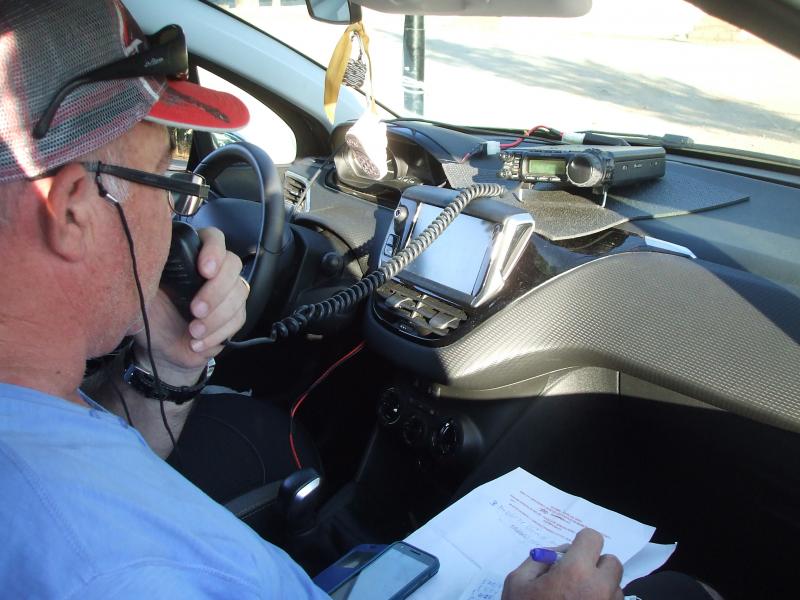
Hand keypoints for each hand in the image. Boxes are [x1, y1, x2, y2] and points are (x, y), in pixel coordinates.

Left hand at [132, 227, 247, 384]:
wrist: (159, 348)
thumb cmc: (149, 315)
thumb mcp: (143, 289)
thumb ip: (151, 270)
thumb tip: (153, 253)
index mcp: (190, 256)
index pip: (213, 238)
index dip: (214, 250)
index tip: (204, 270)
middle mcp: (214, 270)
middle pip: (233, 265)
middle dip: (216, 290)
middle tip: (196, 310)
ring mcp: (227, 291)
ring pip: (239, 293)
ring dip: (217, 316)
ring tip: (194, 332)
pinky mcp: (235, 314)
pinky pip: (239, 318)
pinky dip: (219, 333)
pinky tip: (198, 342)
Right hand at [501, 529, 623, 599]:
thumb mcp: (517, 582)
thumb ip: (539, 560)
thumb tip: (559, 554)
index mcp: (575, 571)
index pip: (593, 538)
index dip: (581, 543)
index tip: (572, 555)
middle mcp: (599, 588)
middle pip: (612, 563)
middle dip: (596, 566)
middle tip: (576, 579)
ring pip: (616, 587)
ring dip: (602, 588)